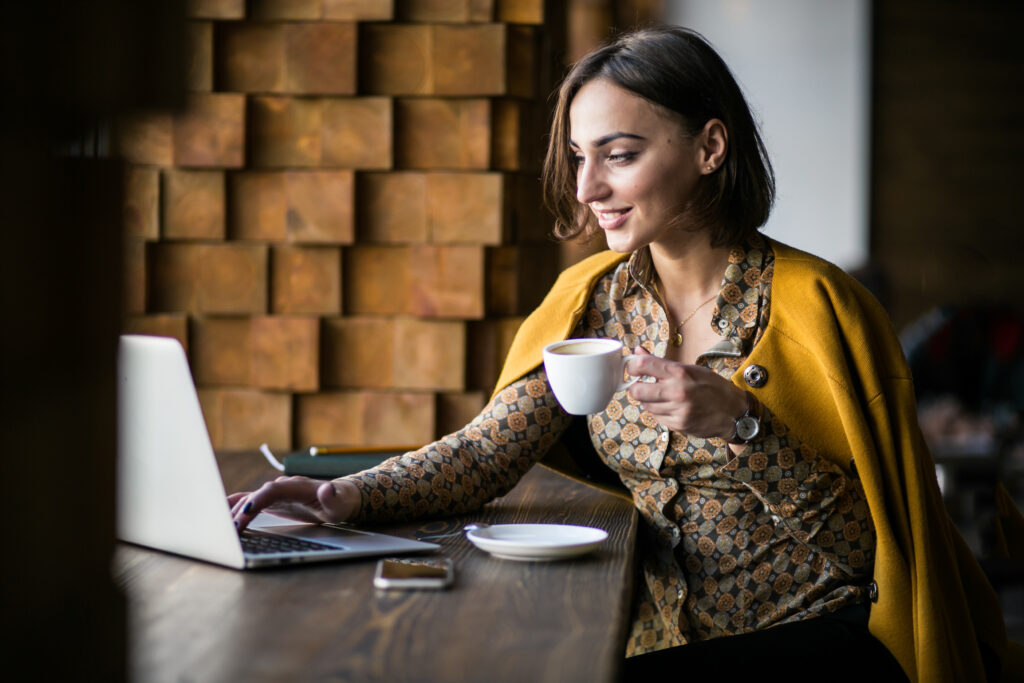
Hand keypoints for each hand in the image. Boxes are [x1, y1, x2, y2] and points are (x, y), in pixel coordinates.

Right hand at [228, 476, 359, 531]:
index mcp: (296, 486)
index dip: (259, 498)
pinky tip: (218, 515)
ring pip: (249, 499)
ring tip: (220, 527)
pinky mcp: (269, 500)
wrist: (337, 497)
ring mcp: (274, 492)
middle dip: (241, 510)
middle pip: (256, 495)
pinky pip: (248, 502)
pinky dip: (233, 507)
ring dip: (234, 511)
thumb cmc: (339, 502)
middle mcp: (282, 486)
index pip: (273, 490)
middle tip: (229, 528)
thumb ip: (332, 497)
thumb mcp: (339, 504)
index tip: (247, 511)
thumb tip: (327, 489)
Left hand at [626, 347, 747, 437]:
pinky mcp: (678, 424)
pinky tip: (670, 407)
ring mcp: (677, 410)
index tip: (633, 368)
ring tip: (661, 396)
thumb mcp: (690, 369)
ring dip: (648, 400)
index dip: (632, 366)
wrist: (733, 411)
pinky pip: (656, 417)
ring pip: (646, 406)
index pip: (643, 365)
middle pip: (637, 391)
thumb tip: (637, 351)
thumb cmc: (712, 386)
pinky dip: (658, 412)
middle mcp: (677, 391)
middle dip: (635, 388)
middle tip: (640, 385)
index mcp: (680, 373)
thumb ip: (661, 363)